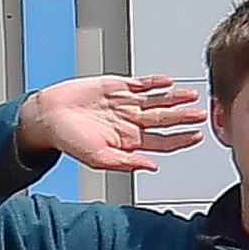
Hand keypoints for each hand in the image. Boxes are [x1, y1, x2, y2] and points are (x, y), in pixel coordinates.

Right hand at [16, 74, 209, 172]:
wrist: (47, 116)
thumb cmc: (68, 139)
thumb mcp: (97, 157)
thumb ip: (125, 163)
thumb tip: (151, 167)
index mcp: (131, 141)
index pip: (163, 141)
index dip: (180, 139)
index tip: (196, 136)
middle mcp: (132, 122)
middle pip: (165, 119)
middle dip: (184, 117)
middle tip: (202, 114)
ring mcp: (126, 103)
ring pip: (157, 101)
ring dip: (174, 98)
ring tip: (190, 95)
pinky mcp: (116, 87)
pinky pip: (140, 84)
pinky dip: (153, 82)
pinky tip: (166, 82)